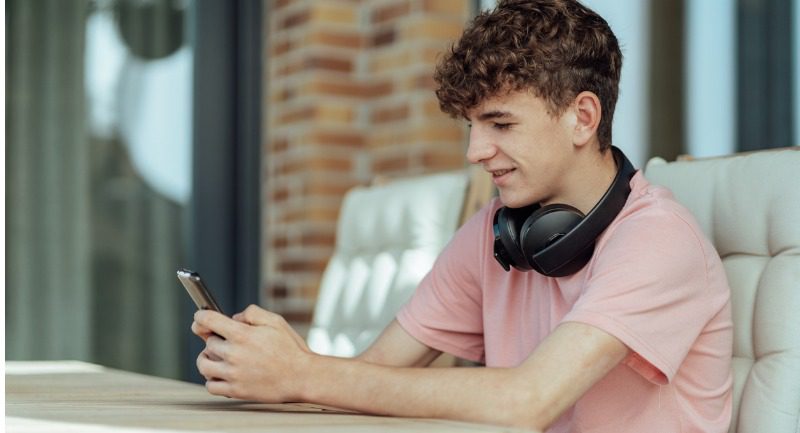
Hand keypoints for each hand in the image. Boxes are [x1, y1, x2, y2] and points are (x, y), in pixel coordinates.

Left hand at [193, 305, 312, 401]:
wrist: (302, 377)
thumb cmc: (291, 349)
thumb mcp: (275, 321)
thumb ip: (252, 313)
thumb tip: (234, 318)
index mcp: (242, 335)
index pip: (208, 321)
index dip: (200, 317)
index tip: (200, 318)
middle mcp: (234, 354)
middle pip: (208, 343)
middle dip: (214, 338)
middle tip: (225, 340)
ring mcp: (233, 374)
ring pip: (203, 364)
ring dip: (207, 359)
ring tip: (218, 357)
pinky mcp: (236, 390)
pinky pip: (210, 386)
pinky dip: (212, 380)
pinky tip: (222, 374)